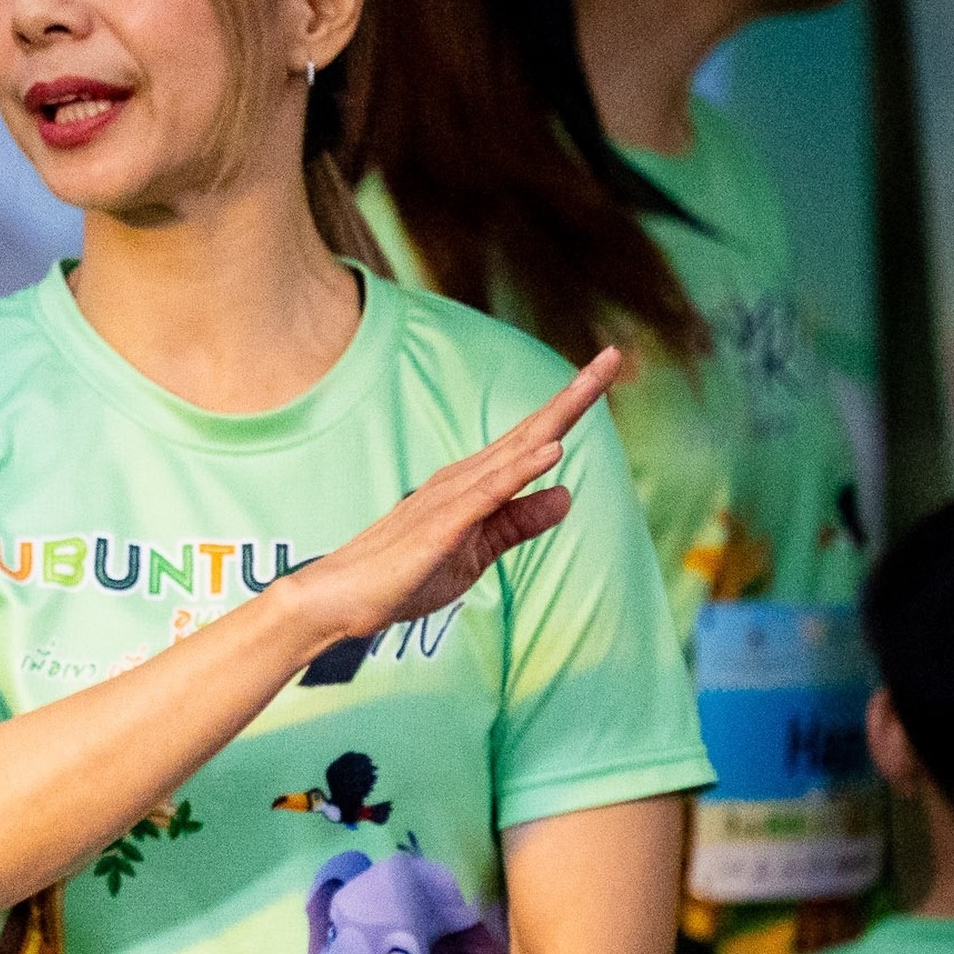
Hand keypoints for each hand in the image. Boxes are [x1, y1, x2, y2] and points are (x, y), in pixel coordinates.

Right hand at [290, 348, 623, 642]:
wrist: (340, 597)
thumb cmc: (403, 575)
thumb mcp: (478, 551)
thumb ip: (519, 522)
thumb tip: (566, 493)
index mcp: (475, 484)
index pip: (533, 440)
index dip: (571, 407)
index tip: (606, 371)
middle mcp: (465, 479)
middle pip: (532, 432)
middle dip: (575, 395)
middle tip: (613, 356)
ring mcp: (452, 498)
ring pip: (515, 452)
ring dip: (555, 418)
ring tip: (590, 384)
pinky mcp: (443, 526)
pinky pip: (489, 494)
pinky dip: (521, 471)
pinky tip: (551, 452)